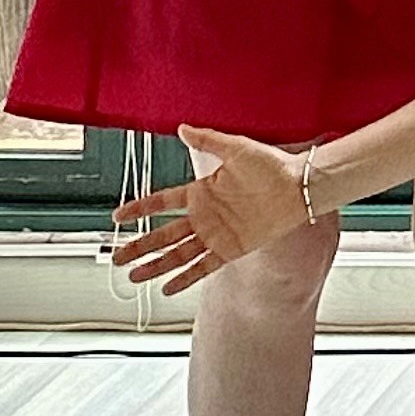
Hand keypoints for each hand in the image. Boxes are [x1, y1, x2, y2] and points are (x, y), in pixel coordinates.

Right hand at [111, 126, 311, 288]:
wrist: (297, 187)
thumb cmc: (272, 164)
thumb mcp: (237, 148)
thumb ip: (208, 140)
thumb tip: (182, 127)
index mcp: (202, 191)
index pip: (162, 202)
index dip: (140, 208)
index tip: (117, 216)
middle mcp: (205, 215)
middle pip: (164, 234)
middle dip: (139, 245)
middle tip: (117, 256)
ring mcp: (215, 234)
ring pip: (177, 254)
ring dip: (155, 266)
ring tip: (134, 276)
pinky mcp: (229, 249)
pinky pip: (202, 267)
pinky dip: (184, 278)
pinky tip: (167, 288)